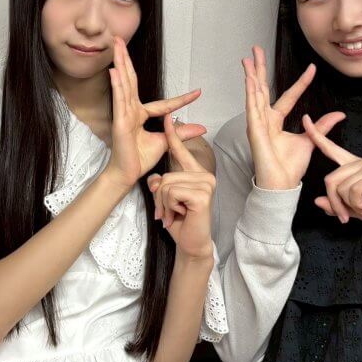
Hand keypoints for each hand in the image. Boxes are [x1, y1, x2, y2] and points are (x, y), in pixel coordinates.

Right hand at [104, 37, 205, 187]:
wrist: (127, 174)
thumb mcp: (167, 142)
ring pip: (123, 83)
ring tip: (117, 45)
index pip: (164, 102)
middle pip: (130, 79)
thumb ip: (181, 133)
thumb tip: (201, 128)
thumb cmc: (140, 158)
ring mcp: (124, 114)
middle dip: (126, 59)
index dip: (181, 98)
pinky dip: (117, 84)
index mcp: (141, 114)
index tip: (199, 93)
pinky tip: (114, 70)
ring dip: (120, 62)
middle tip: (120, 38)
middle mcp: (131, 110)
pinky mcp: (120, 121)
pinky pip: (119, 100)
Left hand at [146, 115, 214, 259]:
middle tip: (167, 212)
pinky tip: (180, 214)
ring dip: (163, 203)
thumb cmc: (179, 222)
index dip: (173, 135)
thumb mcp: (164, 199)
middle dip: (160, 197)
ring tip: (173, 214)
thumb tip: (155, 179)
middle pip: (166, 175)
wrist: (191, 244)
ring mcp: (206, 183)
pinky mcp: (203, 194)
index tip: (166, 117)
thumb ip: (159, 184)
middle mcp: (204, 176)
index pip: (181, 151)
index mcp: (196, 174)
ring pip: (167, 184)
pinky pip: (172, 192)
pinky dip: (169, 206)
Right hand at [243, 45, 343, 189]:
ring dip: (251, 75)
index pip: (289, 96)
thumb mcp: (310, 140)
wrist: (281, 184)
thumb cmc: (290, 167)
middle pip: (261, 88)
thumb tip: (339, 114)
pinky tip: (250, 80)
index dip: (300, 82)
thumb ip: (321, 125)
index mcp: (276, 121)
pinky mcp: (254, 130)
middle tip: (255, 50)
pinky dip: (251, 93)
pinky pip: (252, 108)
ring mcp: (257, 124)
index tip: (312, 68)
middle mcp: (264, 119)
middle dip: (259, 68)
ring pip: (254, 94)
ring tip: (249, 58)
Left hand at [302, 114, 361, 239]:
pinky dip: (357, 204)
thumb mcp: (353, 211)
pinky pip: (354, 190)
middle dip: (335, 203)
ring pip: (341, 186)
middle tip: (345, 217)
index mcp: (354, 166)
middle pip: (330, 179)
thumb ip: (336, 205)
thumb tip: (317, 201)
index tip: (304, 119)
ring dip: (349, 206)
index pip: (332, 149)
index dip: (317, 135)